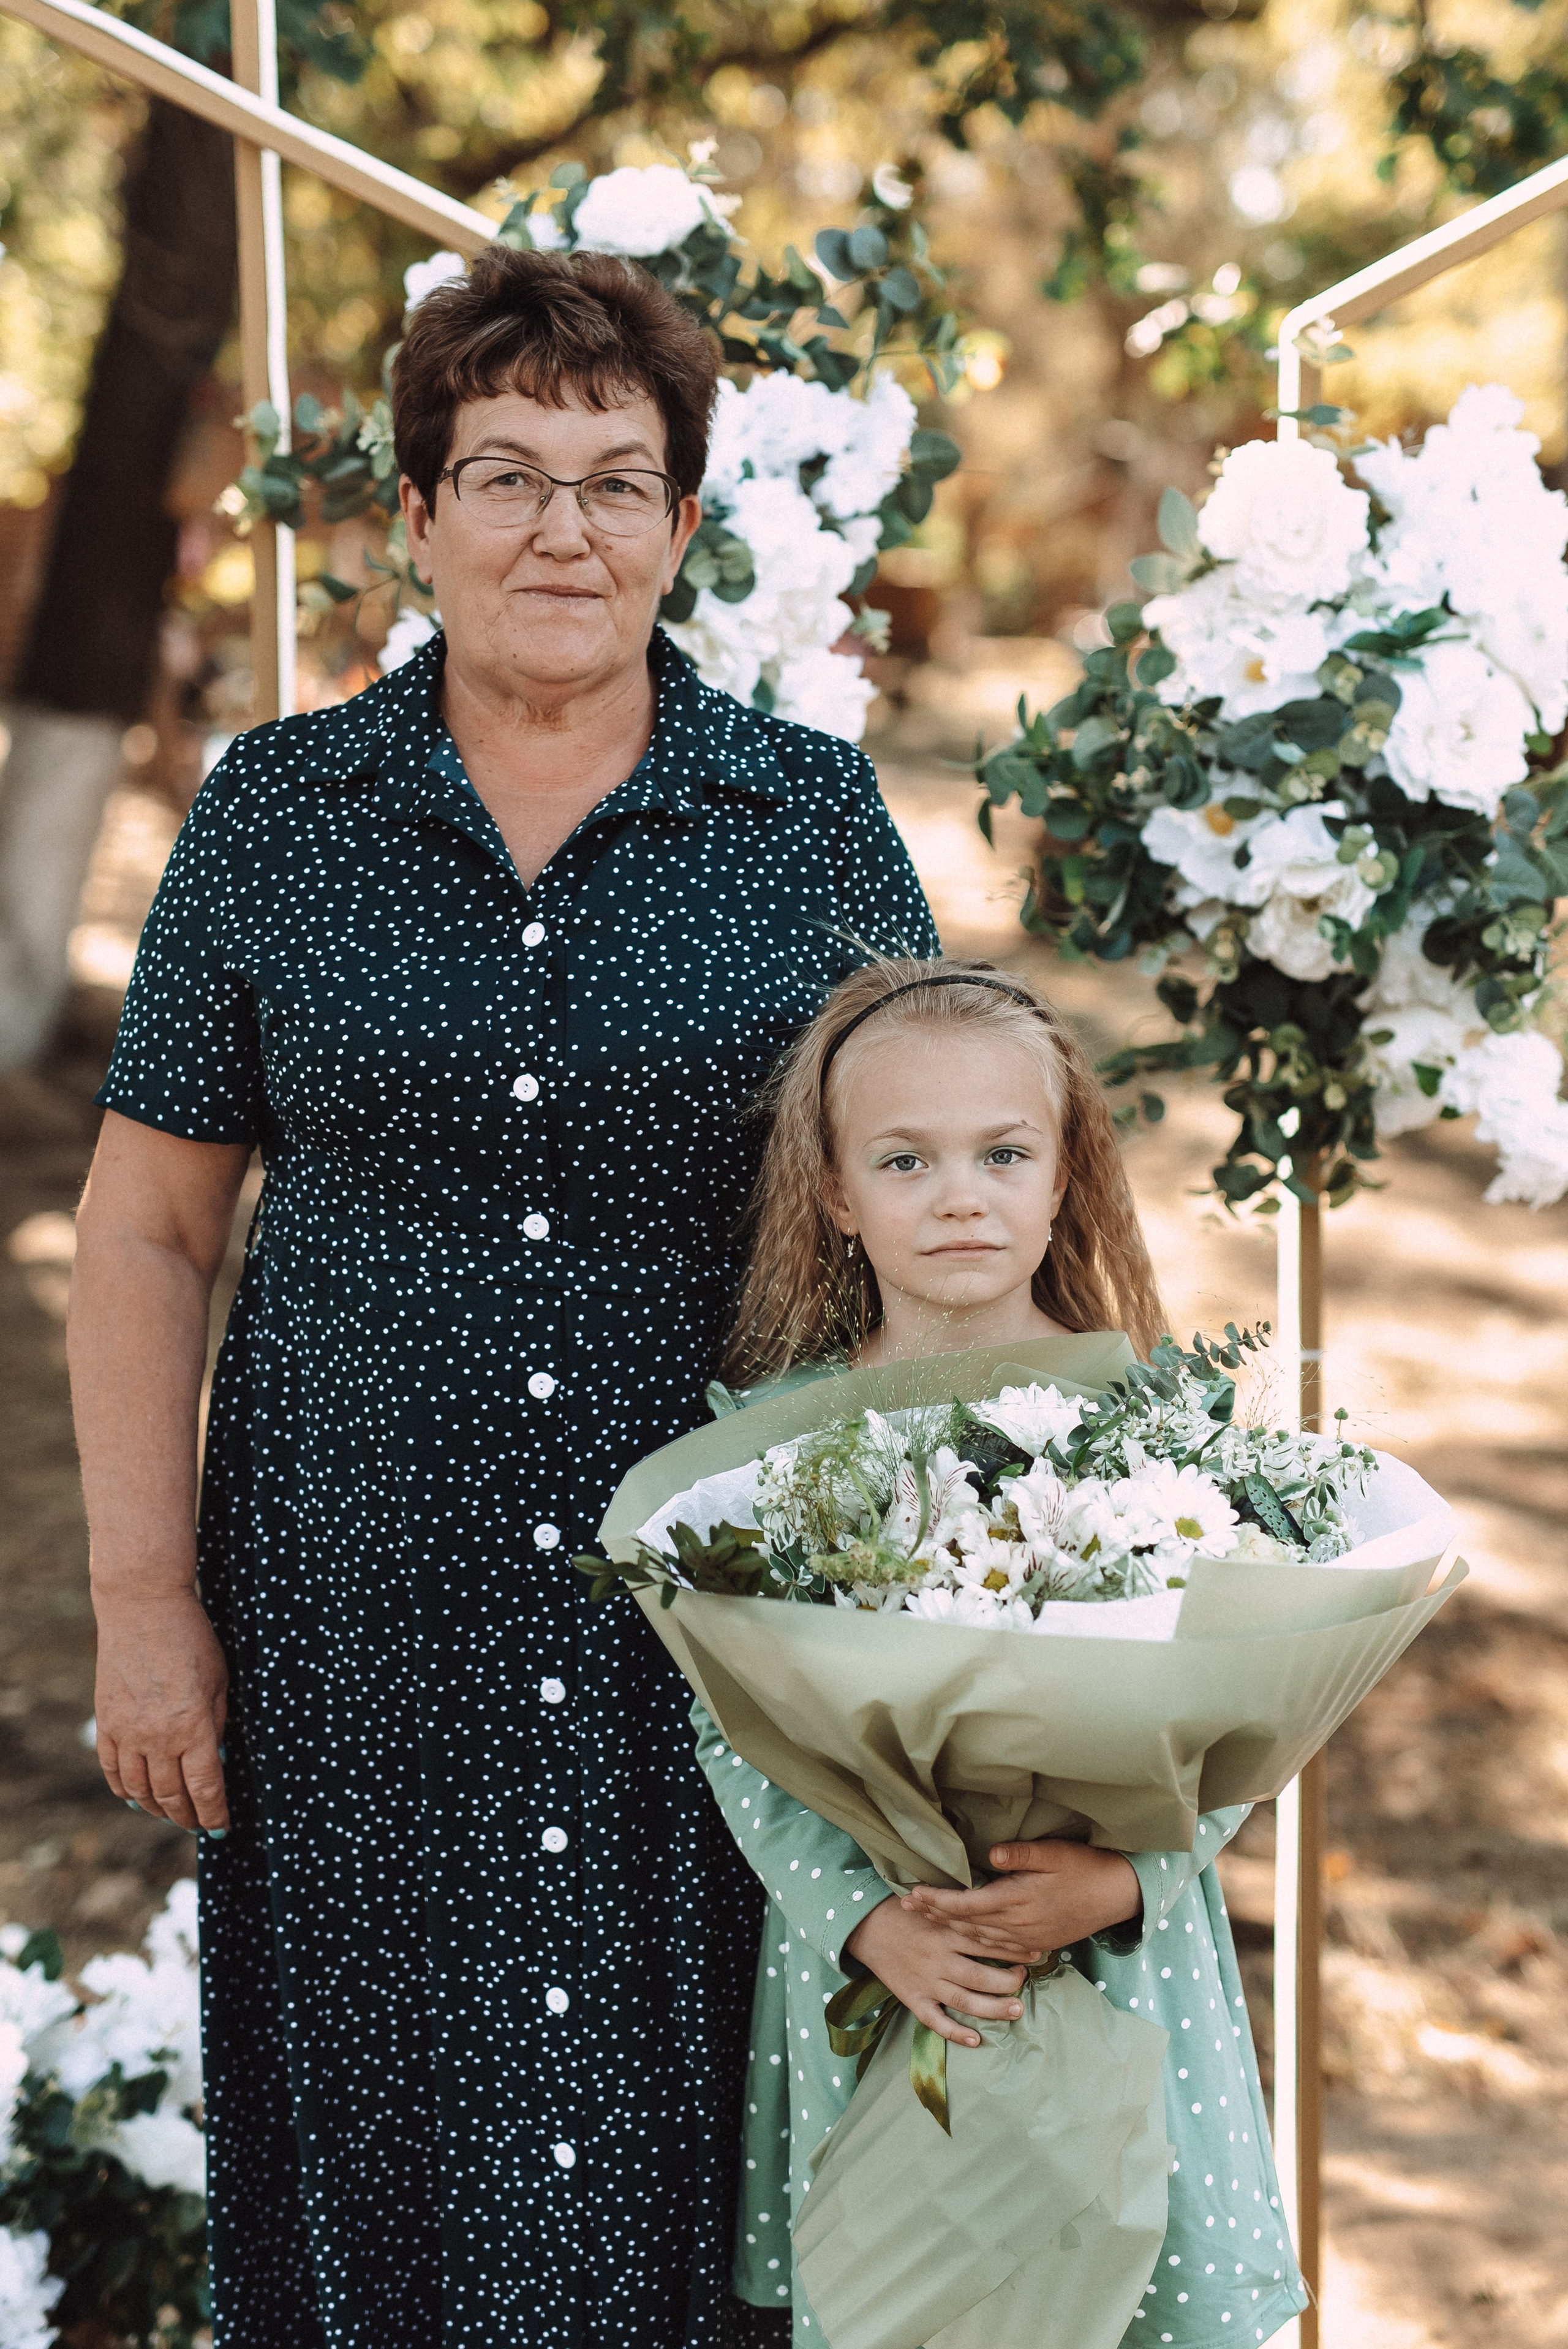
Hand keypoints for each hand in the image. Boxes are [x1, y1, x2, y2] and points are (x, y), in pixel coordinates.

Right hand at [93, 1589, 230, 1833]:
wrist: (143, 1609)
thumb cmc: (192, 1640)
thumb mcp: (220, 1681)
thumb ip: (218, 1724)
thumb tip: (217, 1760)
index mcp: (193, 1727)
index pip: (205, 1788)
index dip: (214, 1814)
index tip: (222, 1828)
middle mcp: (158, 1738)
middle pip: (171, 1797)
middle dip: (188, 1818)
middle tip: (200, 1825)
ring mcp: (127, 1732)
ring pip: (140, 1791)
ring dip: (157, 1810)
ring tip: (172, 1815)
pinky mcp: (106, 1723)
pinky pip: (113, 1771)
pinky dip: (125, 1791)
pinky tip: (137, 1799)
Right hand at [842, 1898, 1026, 2049]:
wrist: (867, 1928)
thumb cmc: (906, 1914)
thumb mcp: (934, 1907)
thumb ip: (962, 1914)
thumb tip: (998, 1912)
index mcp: (945, 1933)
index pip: (985, 1943)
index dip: (1013, 1948)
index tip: (1035, 1951)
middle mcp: (938, 1959)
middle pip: (979, 1975)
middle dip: (1008, 1981)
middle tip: (1026, 1980)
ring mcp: (926, 1982)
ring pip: (964, 2000)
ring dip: (993, 2008)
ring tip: (1017, 2009)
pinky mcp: (913, 2000)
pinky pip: (936, 2021)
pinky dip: (955, 2032)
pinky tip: (976, 2039)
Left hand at [902, 1839, 1140, 1963]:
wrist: (1117, 1896)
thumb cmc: (1084, 1867)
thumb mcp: (1054, 1853)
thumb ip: (1021, 1854)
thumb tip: (991, 1853)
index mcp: (1016, 1900)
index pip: (965, 1904)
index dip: (936, 1901)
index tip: (912, 1893)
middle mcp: (1017, 1925)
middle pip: (966, 1924)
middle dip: (934, 1915)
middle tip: (906, 1907)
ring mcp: (1027, 1938)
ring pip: (979, 1938)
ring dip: (951, 1929)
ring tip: (928, 1920)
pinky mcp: (1038, 1944)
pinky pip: (998, 1947)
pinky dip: (976, 1941)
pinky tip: (966, 1937)